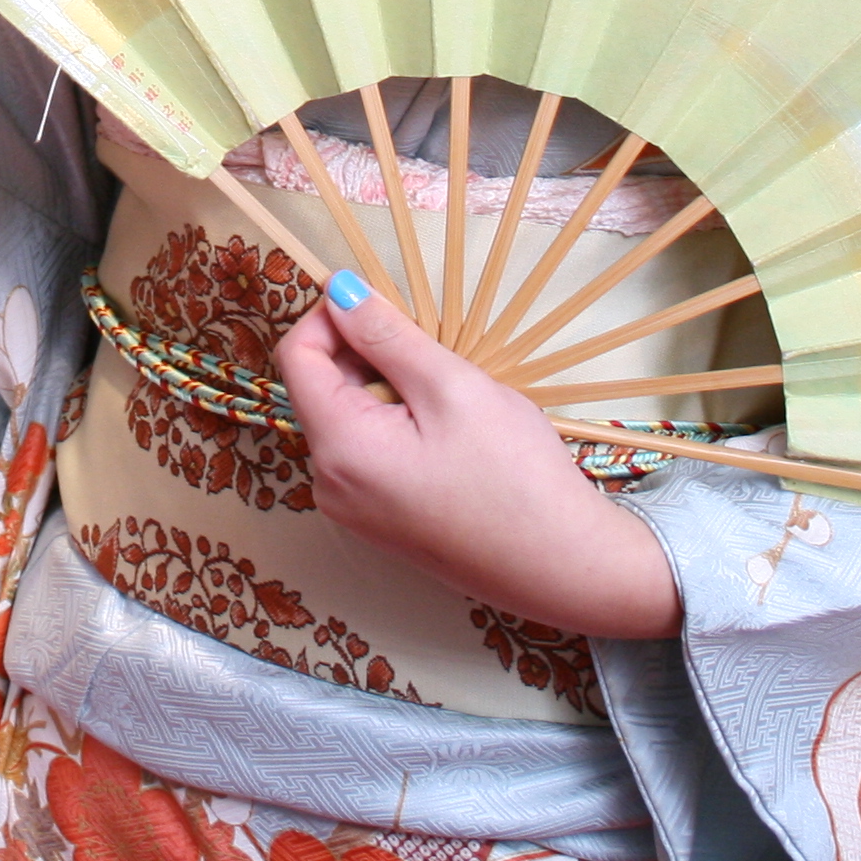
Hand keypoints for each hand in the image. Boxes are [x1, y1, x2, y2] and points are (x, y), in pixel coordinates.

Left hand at [269, 271, 681, 638]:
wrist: (562, 568)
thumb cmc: (515, 478)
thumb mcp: (452, 388)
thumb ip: (388, 336)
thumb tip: (339, 292)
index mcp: (339, 449)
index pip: (297, 357)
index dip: (330, 315)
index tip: (380, 299)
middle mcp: (331, 485)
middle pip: (320, 387)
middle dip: (365, 353)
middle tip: (432, 349)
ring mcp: (354, 509)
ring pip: (348, 417)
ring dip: (386, 387)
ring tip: (448, 394)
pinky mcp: (380, 521)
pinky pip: (368, 452)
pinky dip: (396, 423)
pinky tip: (449, 430)